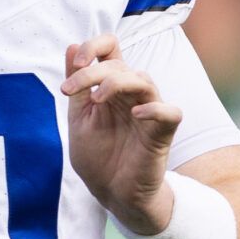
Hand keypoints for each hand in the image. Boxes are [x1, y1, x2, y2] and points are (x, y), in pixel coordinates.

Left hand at [61, 32, 182, 233]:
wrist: (110, 193)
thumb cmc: (97, 155)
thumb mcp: (79, 117)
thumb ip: (78, 84)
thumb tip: (72, 46)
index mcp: (111, 86)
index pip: (111, 48)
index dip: (94, 46)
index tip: (76, 63)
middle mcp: (132, 94)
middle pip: (120, 65)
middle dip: (91, 73)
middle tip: (69, 90)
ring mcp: (149, 112)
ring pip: (144, 80)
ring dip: (117, 83)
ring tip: (96, 100)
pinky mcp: (162, 133)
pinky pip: (170, 112)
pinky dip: (154, 109)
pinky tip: (136, 114)